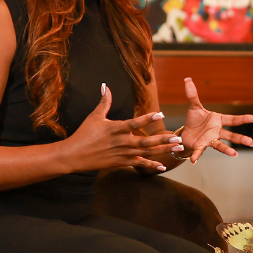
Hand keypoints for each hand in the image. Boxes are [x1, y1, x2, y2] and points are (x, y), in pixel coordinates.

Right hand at [65, 84, 182, 172]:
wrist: (74, 155)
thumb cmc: (84, 134)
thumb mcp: (94, 117)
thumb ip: (105, 102)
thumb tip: (106, 86)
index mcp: (116, 129)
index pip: (134, 123)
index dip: (147, 118)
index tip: (160, 113)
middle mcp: (121, 142)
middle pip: (146, 141)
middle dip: (163, 140)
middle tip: (178, 138)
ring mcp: (123, 153)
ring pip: (147, 152)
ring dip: (163, 150)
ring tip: (178, 148)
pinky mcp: (122, 162)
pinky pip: (139, 164)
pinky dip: (151, 165)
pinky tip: (164, 166)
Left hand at [182, 77, 252, 162]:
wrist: (186, 133)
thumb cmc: (194, 120)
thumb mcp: (194, 107)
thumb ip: (192, 95)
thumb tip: (188, 79)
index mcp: (218, 120)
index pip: (233, 120)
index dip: (244, 119)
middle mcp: (217, 131)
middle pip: (232, 135)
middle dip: (242, 139)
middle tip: (252, 143)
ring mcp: (210, 139)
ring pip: (221, 145)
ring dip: (228, 150)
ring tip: (235, 155)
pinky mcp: (201, 145)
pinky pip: (200, 150)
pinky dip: (197, 155)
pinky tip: (195, 161)